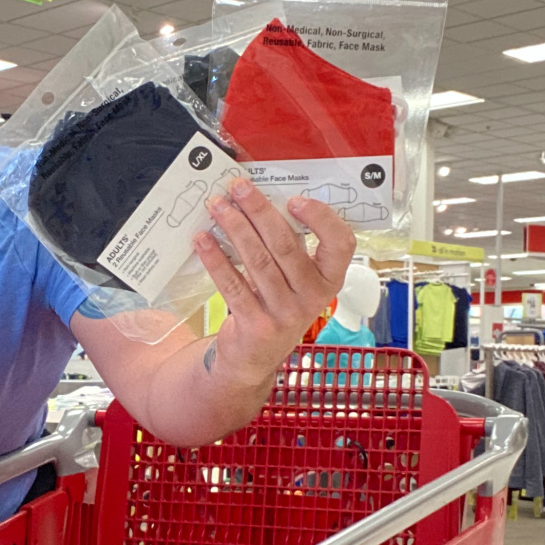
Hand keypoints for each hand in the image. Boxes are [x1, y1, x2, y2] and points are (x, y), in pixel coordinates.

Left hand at [194, 178, 355, 384]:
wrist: (255, 356)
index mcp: (329, 280)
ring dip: (234, 227)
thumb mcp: (294, 280)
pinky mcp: (256, 324)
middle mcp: (312, 297)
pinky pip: (232, 284)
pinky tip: (202, 239)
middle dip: (258, 210)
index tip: (294, 198)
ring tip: (216, 206)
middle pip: (285, 244)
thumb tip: (259, 201)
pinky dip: (215, 258)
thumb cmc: (276, 304)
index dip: (321, 219)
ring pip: (257, 260)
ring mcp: (285, 313)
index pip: (341, 245)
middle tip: (237, 187)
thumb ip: (289, 247)